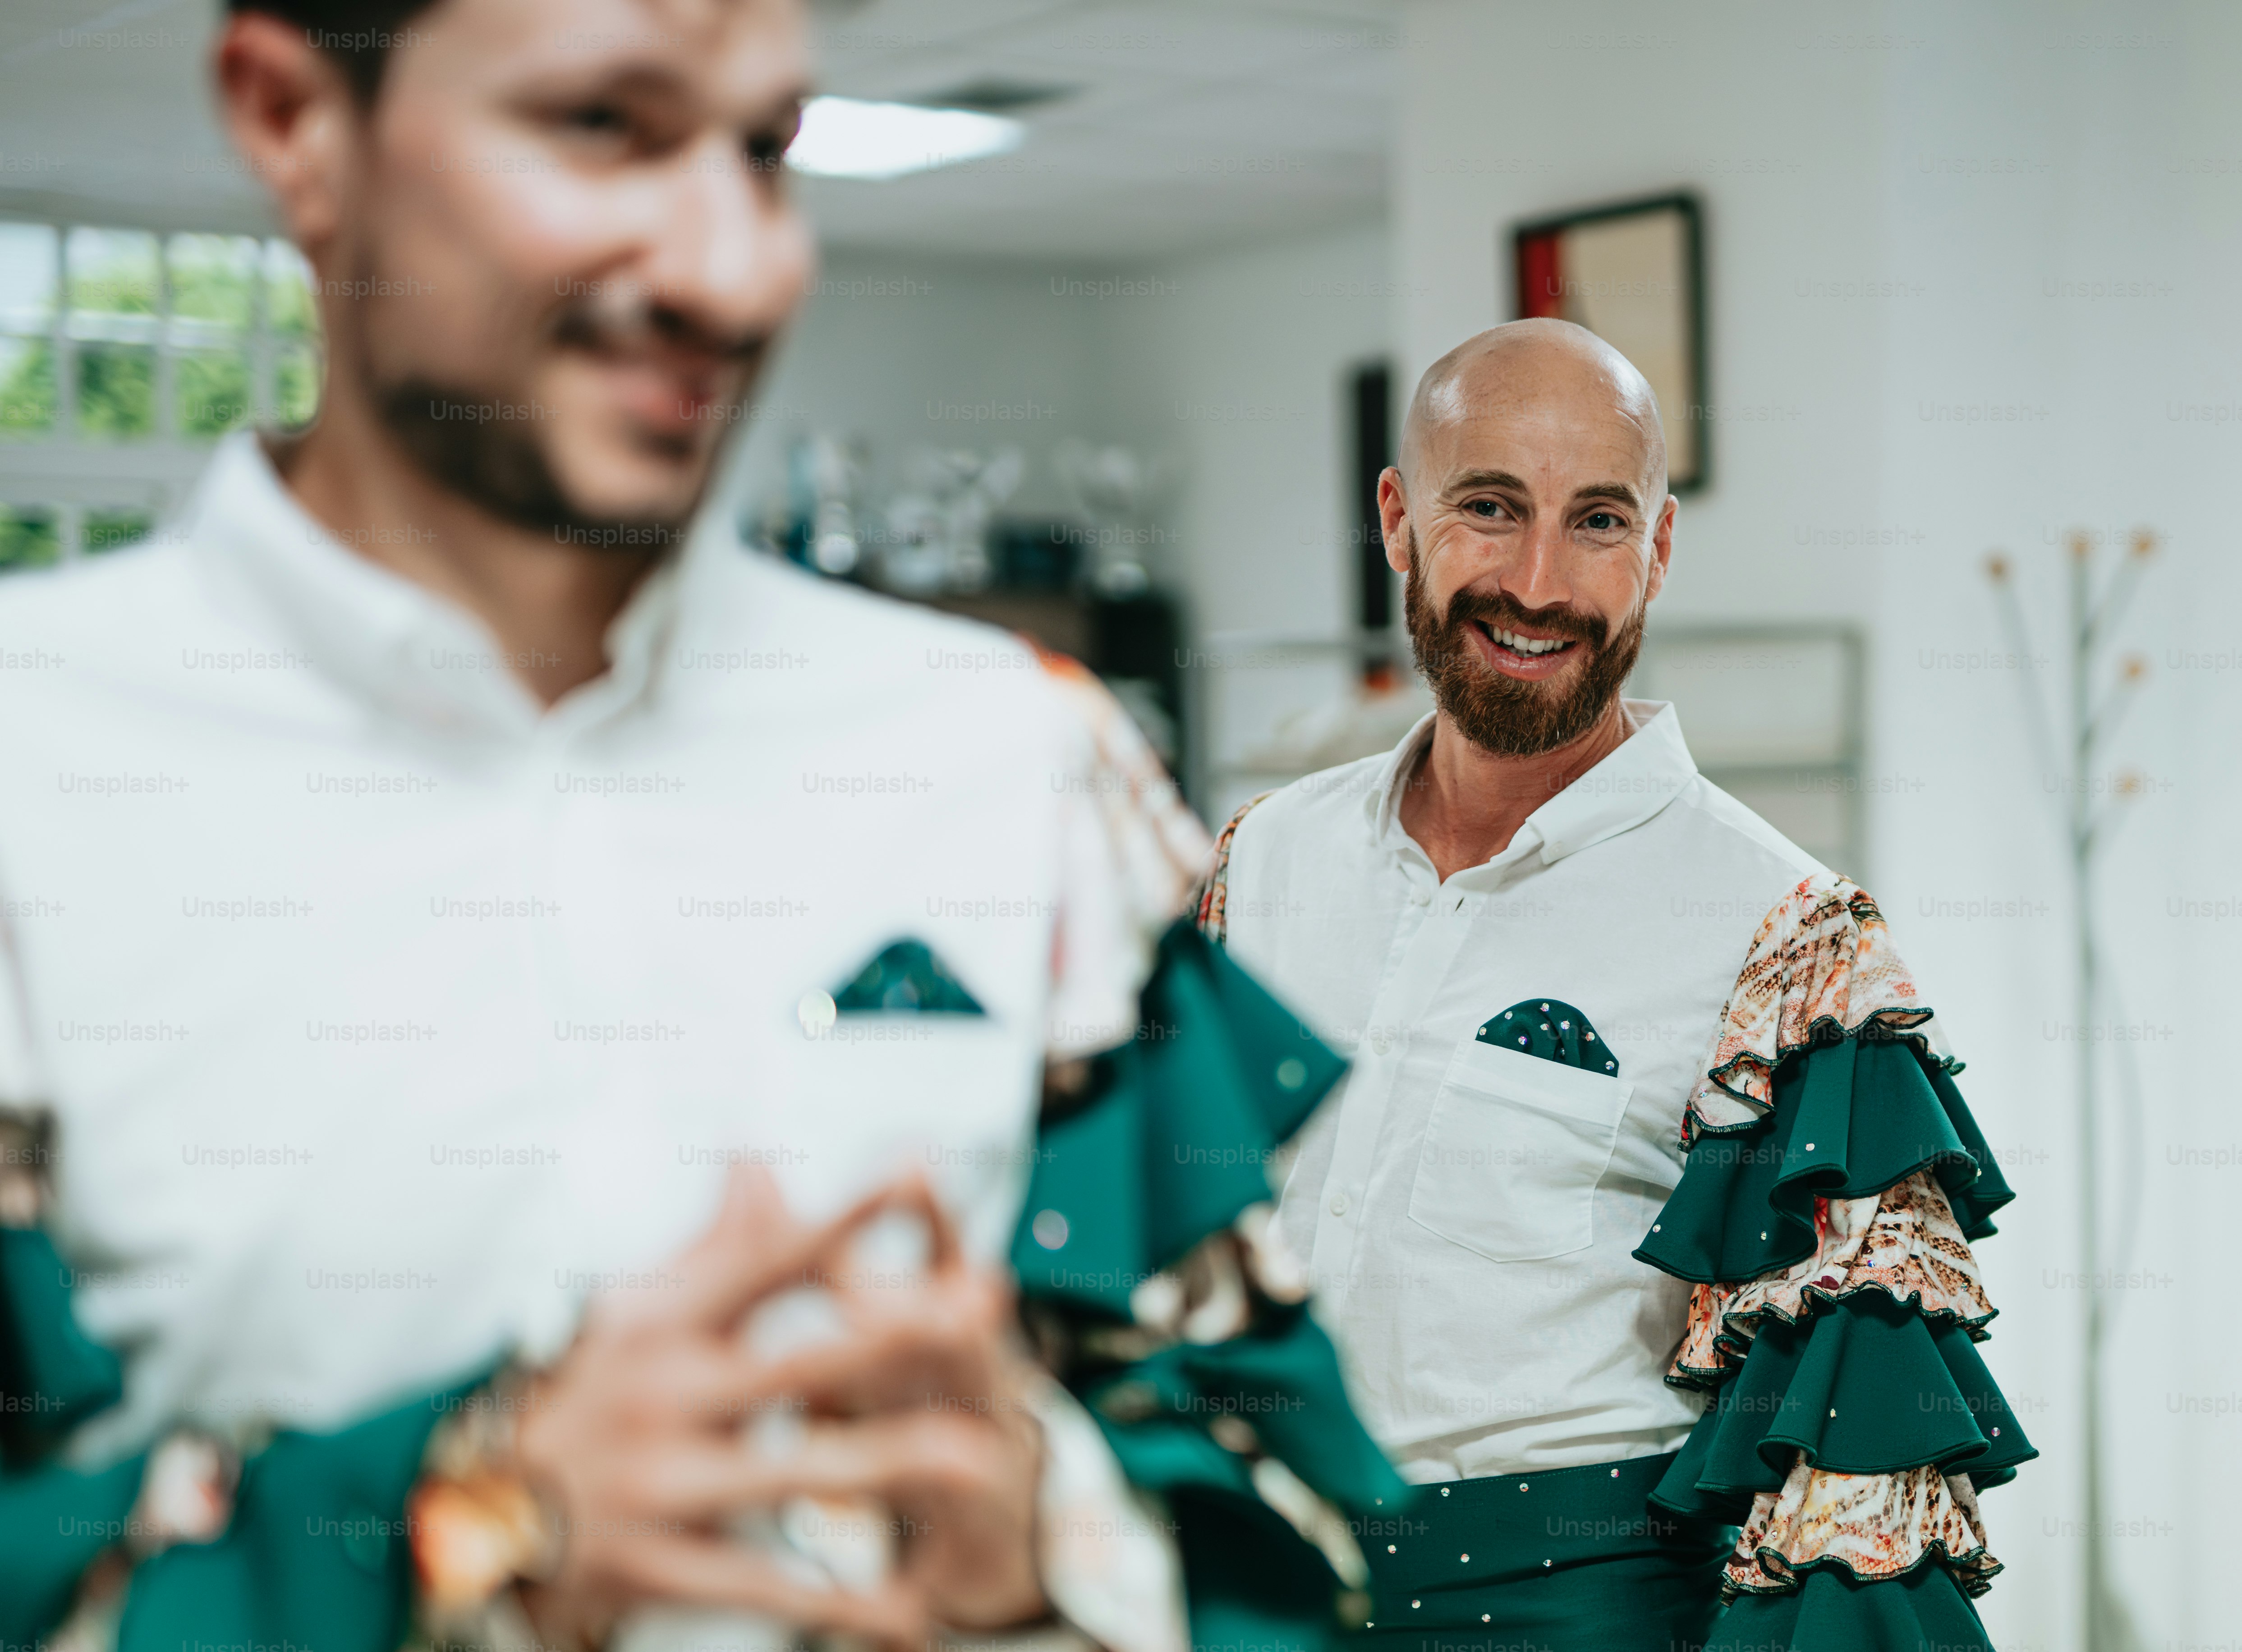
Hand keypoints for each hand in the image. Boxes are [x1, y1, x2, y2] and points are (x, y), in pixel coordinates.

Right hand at [509, 1167, 1049, 1644]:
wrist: (472, 1513)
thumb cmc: (588, 1393)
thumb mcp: (639, 1314)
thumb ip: (717, 1248)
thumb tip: (758, 1157)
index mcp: (667, 1324)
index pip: (767, 1260)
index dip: (840, 1217)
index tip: (913, 1171)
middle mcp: (664, 1395)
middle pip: (796, 1361)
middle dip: (892, 1338)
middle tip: (977, 1314)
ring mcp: (660, 1483)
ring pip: (794, 1472)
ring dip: (891, 1464)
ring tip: (985, 1459)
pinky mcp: (657, 1566)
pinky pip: (764, 1586)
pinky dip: (841, 1603)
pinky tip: (911, 1613)